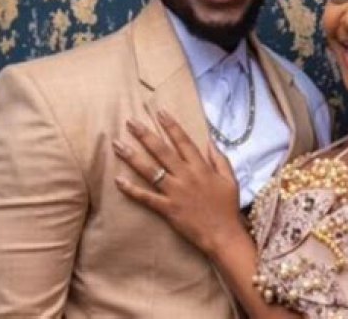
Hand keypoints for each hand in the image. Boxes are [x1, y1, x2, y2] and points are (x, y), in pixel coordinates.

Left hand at [114, 110, 242, 255]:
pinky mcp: (168, 209)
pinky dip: (132, 190)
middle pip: (162, 151)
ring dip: (132, 157)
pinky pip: (146, 197)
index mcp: (201, 167)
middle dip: (145, 135)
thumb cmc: (228, 207)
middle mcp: (186, 176)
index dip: (171, 126)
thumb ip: (219, 159)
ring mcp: (175, 192)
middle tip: (130, 122)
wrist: (223, 235)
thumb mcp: (230, 179)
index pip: (183, 141)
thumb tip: (210, 141)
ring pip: (150, 170)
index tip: (159, 112)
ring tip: (117, 145)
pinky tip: (118, 180)